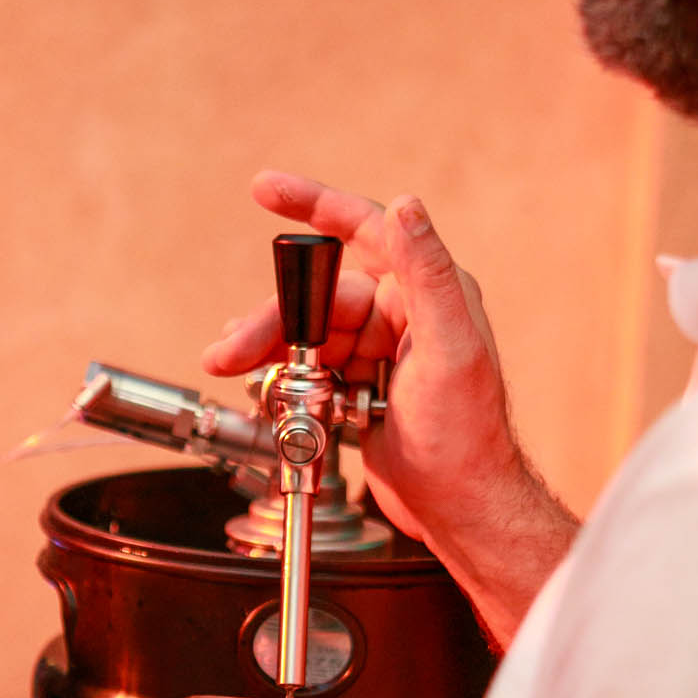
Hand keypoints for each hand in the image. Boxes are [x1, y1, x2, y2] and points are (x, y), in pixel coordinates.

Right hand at [204, 172, 577, 643]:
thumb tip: (406, 207)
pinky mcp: (359, 385)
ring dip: (268, 349)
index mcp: (429, 293)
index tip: (267, 190)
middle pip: (319, 294)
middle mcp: (404, 314)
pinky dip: (281, 376)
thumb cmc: (464, 440)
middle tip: (234, 346)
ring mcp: (380, 350)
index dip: (314, 204)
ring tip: (235, 369)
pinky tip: (265, 391)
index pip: (367, 229)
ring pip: (307, 331)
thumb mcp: (449, 350)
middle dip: (272, 317)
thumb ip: (429, 274)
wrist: (458, 507)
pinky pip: (307, 365)